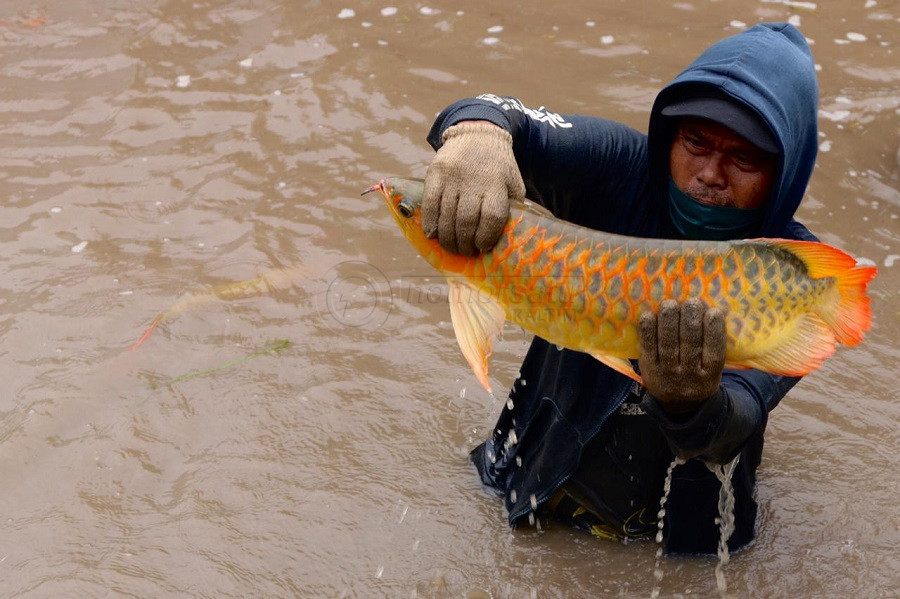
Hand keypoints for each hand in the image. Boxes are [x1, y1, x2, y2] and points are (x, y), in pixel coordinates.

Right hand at [423, 121, 525, 254]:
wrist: (477, 133)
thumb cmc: (498, 165)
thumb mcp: (512, 181)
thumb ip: (511, 206)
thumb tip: (506, 237)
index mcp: (497, 183)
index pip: (491, 216)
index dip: (486, 236)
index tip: (482, 247)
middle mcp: (474, 180)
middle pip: (466, 220)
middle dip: (464, 243)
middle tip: (465, 252)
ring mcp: (452, 177)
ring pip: (446, 216)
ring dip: (447, 238)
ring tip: (451, 247)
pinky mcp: (435, 173)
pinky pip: (429, 204)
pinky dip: (430, 223)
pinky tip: (433, 235)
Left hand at [638, 298, 726, 411]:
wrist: (676, 403)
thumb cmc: (697, 375)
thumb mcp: (712, 369)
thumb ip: (713, 345)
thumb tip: (713, 309)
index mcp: (710, 377)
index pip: (715, 354)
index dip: (714, 332)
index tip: (714, 311)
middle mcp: (688, 378)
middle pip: (691, 346)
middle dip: (691, 320)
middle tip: (691, 301)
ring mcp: (667, 374)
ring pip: (669, 345)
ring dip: (669, 321)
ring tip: (671, 303)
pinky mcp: (649, 369)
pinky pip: (648, 348)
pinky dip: (648, 330)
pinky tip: (650, 315)